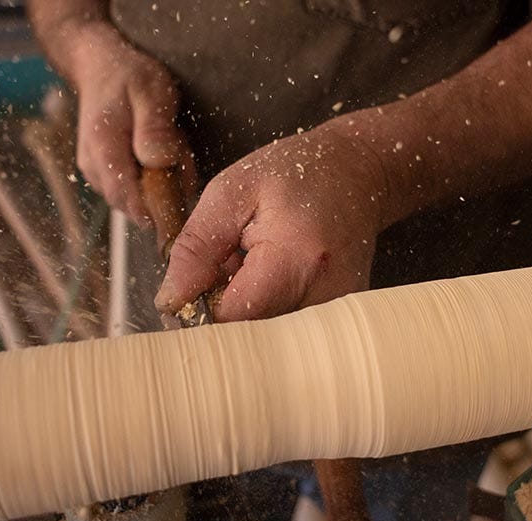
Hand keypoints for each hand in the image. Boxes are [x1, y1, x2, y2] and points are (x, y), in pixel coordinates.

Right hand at [70, 23, 189, 223]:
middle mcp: (93, 166)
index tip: (183, 195)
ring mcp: (96, 173)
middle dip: (165, 192)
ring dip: (161, 185)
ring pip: (137, 200)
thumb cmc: (129, 76)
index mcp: (103, 147)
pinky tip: (160, 153)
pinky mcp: (103, 175)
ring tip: (170, 145)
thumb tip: (159, 162)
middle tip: (180, 154)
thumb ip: (156, 128)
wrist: (101, 67)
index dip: (158, 208)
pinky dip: (153, 179)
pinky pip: (134, 191)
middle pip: (135, 205)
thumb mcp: (152, 92)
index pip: (127, 198)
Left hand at [154, 126, 387, 321]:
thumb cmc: (298, 173)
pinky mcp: (342, 315)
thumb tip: (172, 300)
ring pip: (272, 337)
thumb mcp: (231, 193)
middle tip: (231, 266)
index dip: (202, 310)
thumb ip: (196, 248)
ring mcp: (340, 309)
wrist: (359, 173)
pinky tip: (276, 277)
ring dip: (251, 310)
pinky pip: (292, 330)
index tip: (195, 287)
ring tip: (257, 267)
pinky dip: (273, 309)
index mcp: (296, 257)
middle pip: (254, 334)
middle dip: (228, 310)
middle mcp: (326, 292)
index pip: (233, 318)